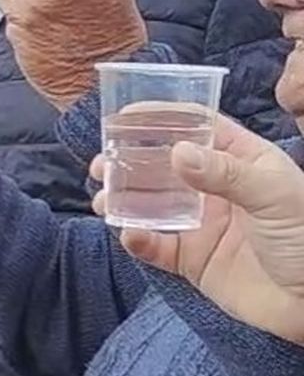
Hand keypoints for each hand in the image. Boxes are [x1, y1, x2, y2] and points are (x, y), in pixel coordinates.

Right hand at [90, 116, 303, 345]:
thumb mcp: (275, 196)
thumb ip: (225, 173)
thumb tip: (176, 153)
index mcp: (242, 162)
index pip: (197, 128)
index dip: (162, 118)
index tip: (124, 116)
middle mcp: (216, 189)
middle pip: (162, 166)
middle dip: (128, 162)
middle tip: (101, 165)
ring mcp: (201, 224)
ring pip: (150, 206)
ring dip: (122, 200)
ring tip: (102, 200)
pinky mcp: (192, 260)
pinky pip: (155, 247)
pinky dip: (137, 240)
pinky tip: (129, 235)